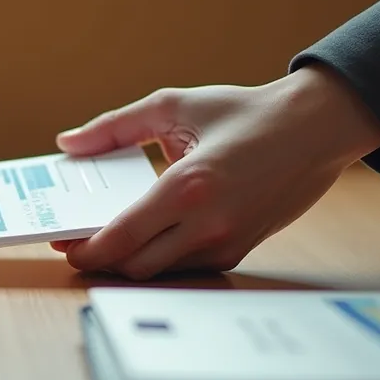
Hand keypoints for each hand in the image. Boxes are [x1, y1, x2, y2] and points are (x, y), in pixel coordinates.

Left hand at [51, 64, 379, 279]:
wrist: (315, 127)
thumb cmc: (246, 113)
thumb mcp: (173, 106)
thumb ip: (113, 126)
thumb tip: (68, 143)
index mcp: (188, 187)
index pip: (122, 238)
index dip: (86, 249)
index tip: (65, 243)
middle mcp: (208, 223)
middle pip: (134, 266)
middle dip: (99, 261)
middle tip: (78, 244)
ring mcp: (227, 242)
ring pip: (159, 272)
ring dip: (128, 261)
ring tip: (106, 239)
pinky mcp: (239, 250)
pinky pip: (185, 266)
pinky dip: (159, 257)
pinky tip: (146, 236)